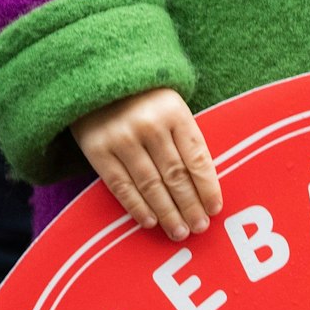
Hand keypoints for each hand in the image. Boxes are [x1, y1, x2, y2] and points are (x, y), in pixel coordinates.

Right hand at [71, 87, 221, 239]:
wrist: (94, 77)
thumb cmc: (143, 99)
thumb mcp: (171, 107)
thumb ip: (185, 138)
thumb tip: (205, 187)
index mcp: (175, 112)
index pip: (197, 158)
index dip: (208, 188)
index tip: (215, 209)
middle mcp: (149, 125)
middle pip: (176, 176)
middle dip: (190, 206)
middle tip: (200, 228)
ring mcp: (122, 137)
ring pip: (151, 185)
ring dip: (167, 213)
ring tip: (180, 232)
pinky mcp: (97, 149)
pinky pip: (121, 186)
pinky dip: (137, 207)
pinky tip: (150, 222)